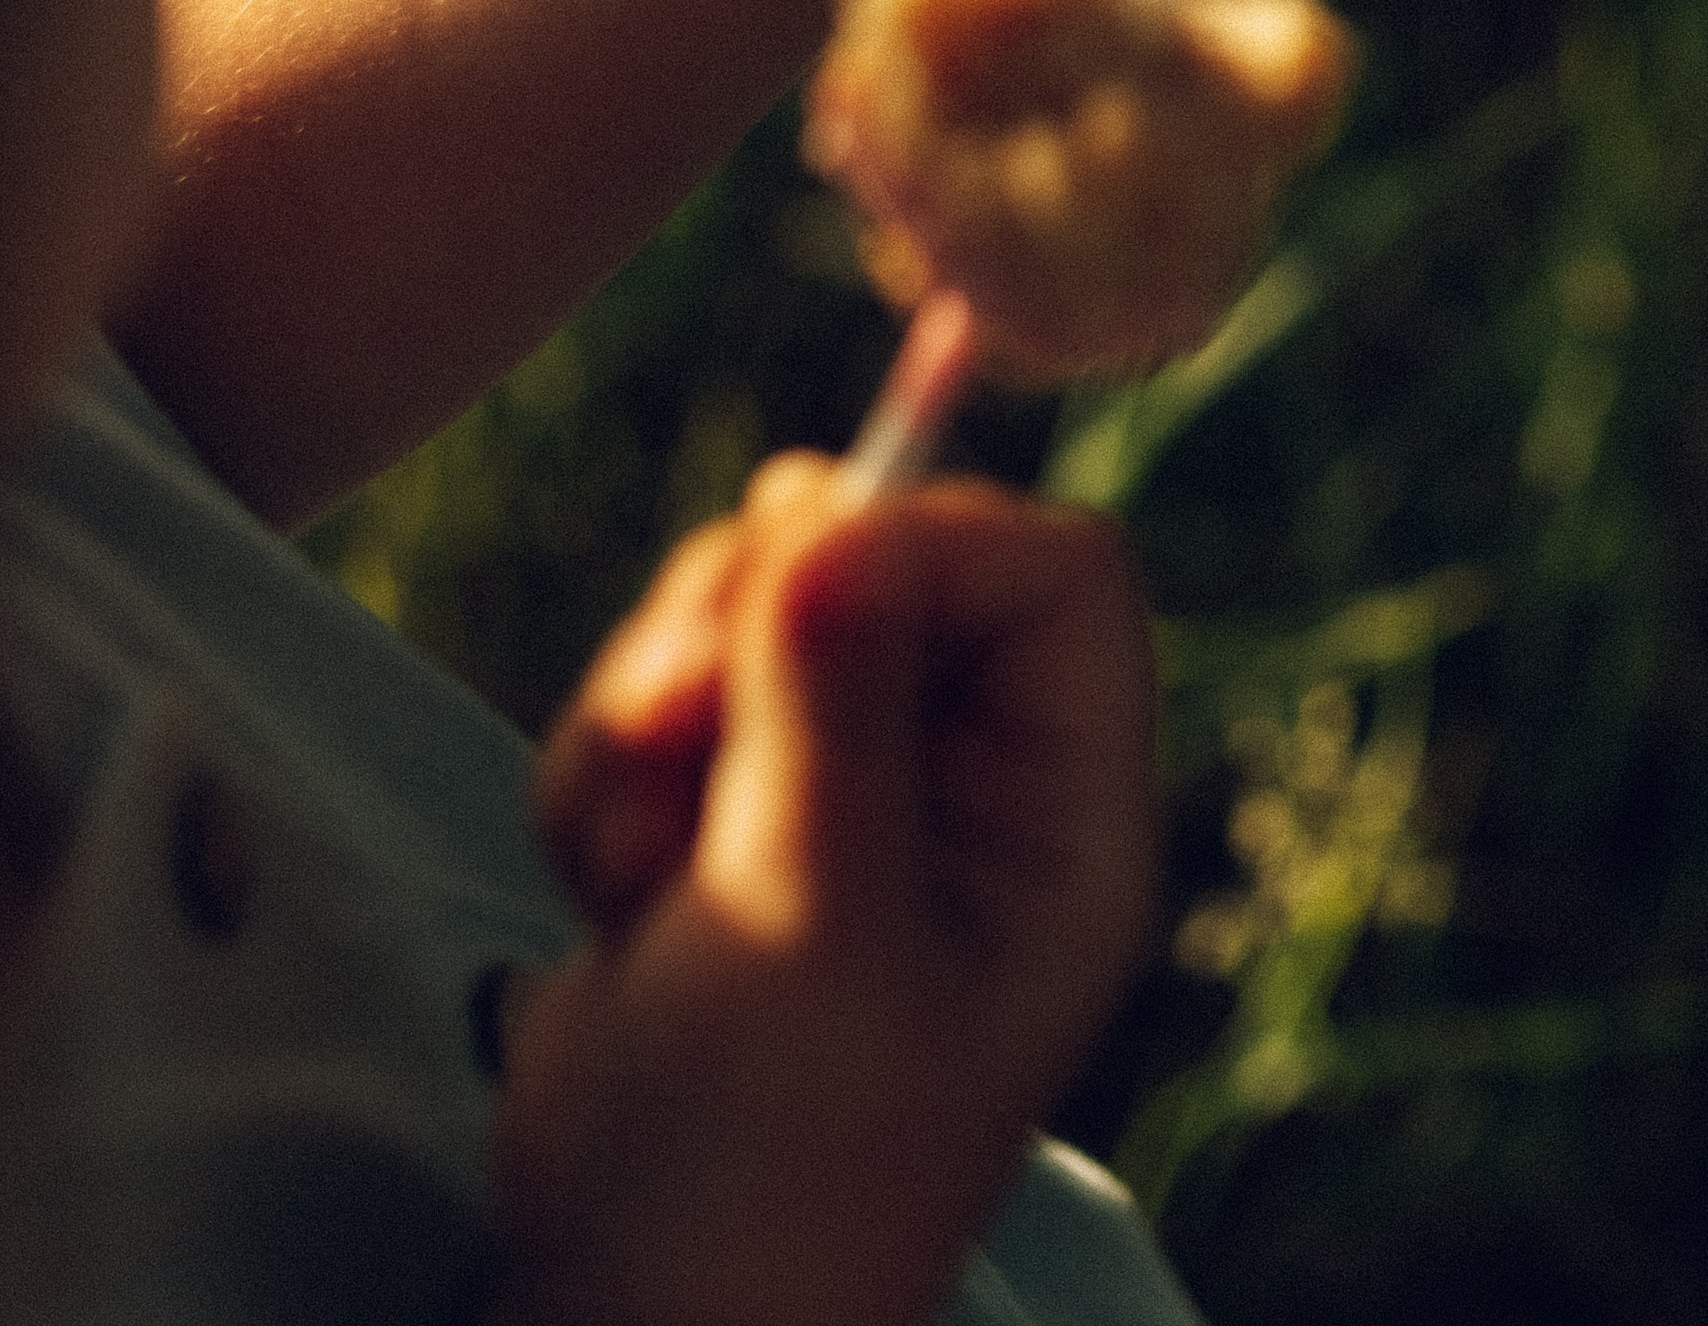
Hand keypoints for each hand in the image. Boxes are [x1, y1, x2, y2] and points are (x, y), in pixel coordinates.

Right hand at [493, 458, 1156, 1325]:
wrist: (627, 1311)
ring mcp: (848, 793)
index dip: (929, 538)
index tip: (800, 582)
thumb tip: (843, 504)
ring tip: (633, 863)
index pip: (1050, 570)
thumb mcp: (811, 924)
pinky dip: (603, 775)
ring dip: (651, 711)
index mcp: (1063, 817)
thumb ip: (829, 706)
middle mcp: (973, 787)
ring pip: (748, 612)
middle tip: (664, 721)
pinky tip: (603, 902)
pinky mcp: (725, 814)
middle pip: (883, 556)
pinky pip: (654, 695)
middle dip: (743, 622)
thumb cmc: (763, 1162)